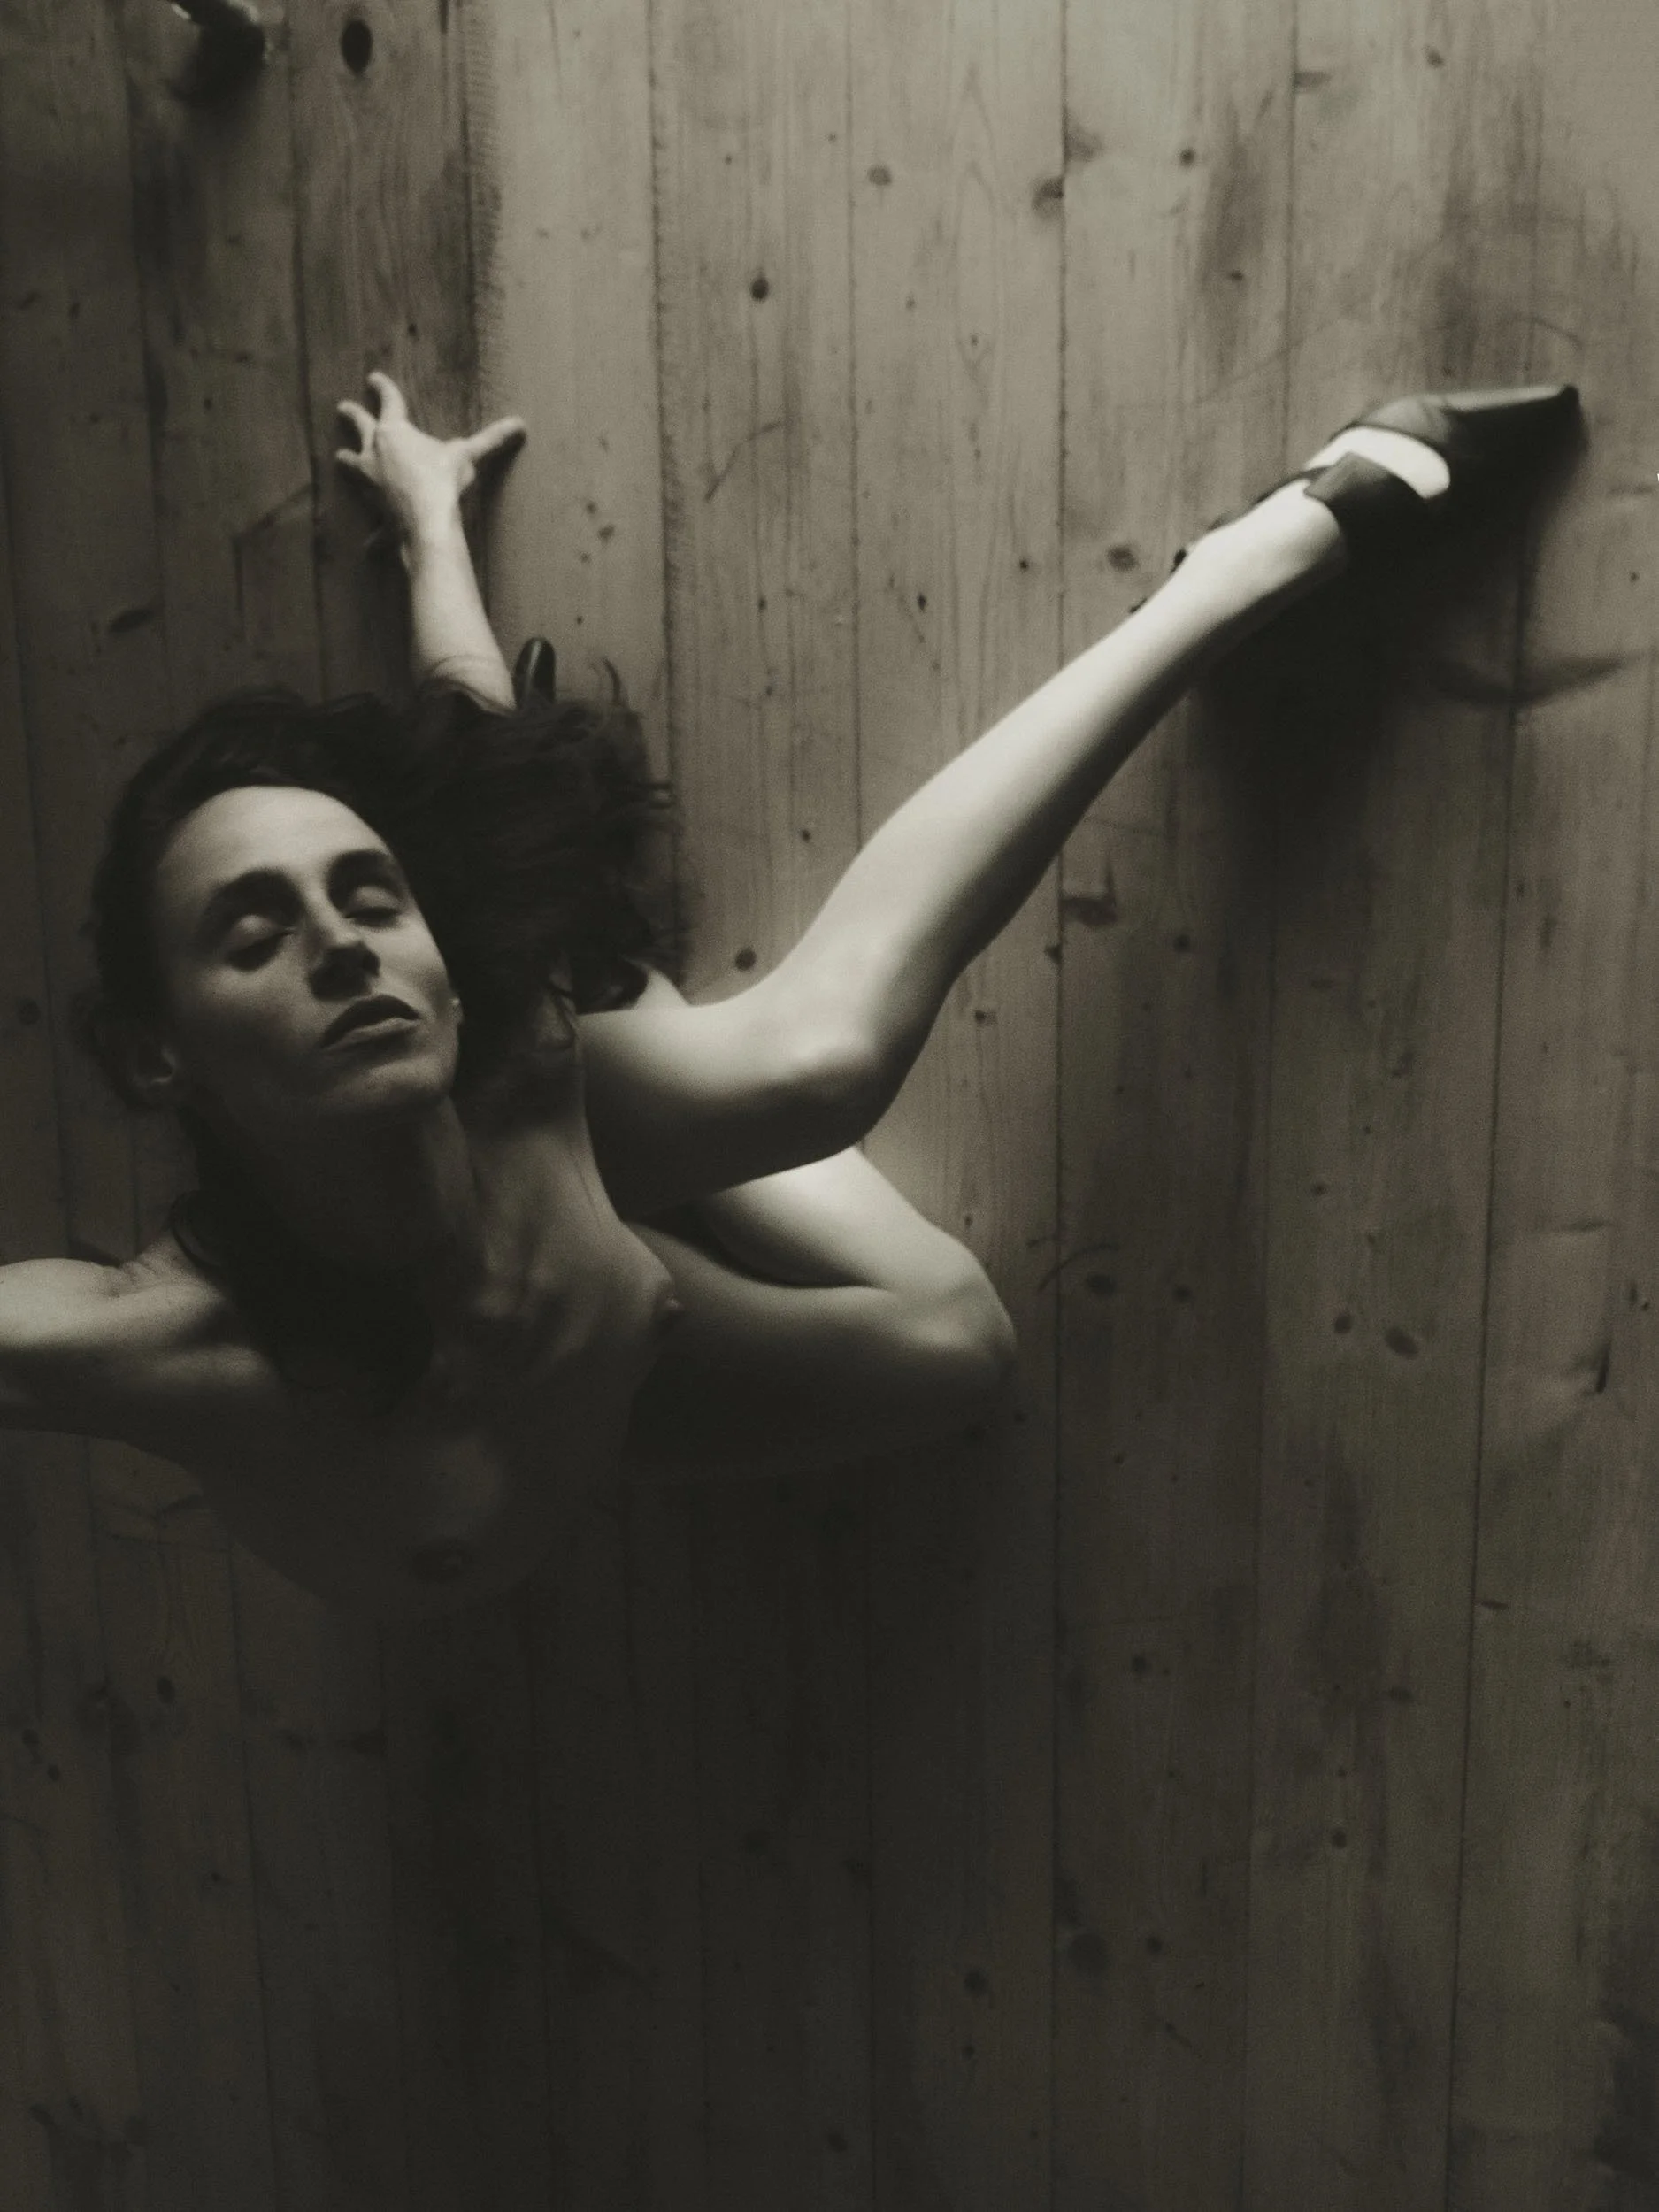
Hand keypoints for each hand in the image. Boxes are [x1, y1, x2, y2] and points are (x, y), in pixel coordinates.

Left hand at [334, 371, 525, 547]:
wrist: (427, 522)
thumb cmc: (442, 481)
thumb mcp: (468, 456)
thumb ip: (491, 440)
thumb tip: (520, 424)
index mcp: (394, 432)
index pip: (389, 401)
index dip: (383, 387)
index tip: (373, 378)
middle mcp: (375, 453)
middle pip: (359, 428)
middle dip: (351, 415)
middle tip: (342, 407)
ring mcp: (370, 484)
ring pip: (352, 468)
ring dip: (347, 463)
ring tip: (340, 458)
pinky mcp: (376, 513)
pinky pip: (372, 526)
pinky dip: (371, 537)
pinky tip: (368, 548)